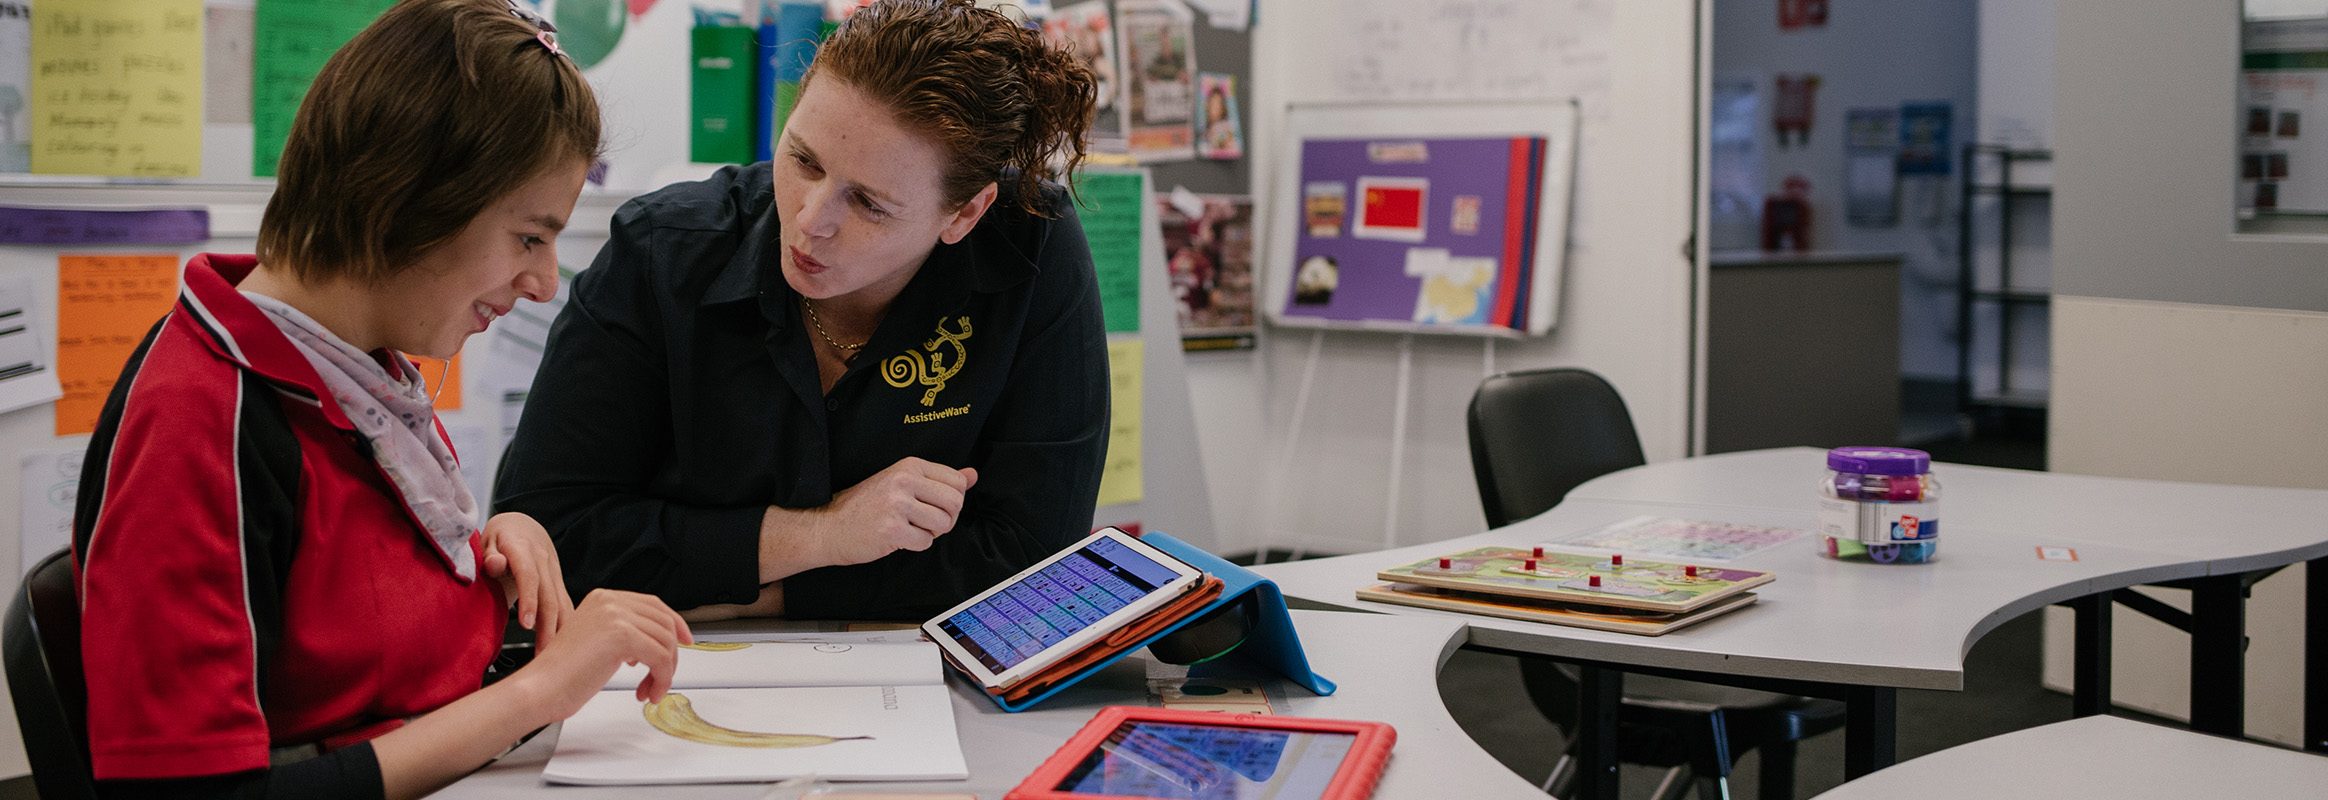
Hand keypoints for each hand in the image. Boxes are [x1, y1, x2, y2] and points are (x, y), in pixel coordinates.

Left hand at [481, 512, 571, 649]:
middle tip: (542, 655)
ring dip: (560, 631)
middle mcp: (543, 560)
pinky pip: (566, 605)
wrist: (522, 526)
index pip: (529, 575)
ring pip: (562, 603)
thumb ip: (488, 554)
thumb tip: (495, 564)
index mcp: (522, 548)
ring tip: (554, 658)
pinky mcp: (559, 583)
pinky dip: (567, 626)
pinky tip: (564, 646)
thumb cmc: (499, 537)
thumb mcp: (486, 540)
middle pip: (550, 596)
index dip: (529, 599)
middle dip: (548, 627)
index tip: (526, 624)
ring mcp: (554, 572)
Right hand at [515, 589, 691, 718]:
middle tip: (663, 678)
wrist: (540, 688)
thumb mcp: (598, 642)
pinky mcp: (621, 635)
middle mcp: (610, 601)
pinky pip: (661, 658)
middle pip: (664, 622)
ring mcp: (615, 615)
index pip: (652, 605)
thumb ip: (624, 633)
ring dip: (664, 672)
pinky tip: (647, 692)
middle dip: (671, 654)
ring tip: (649, 690)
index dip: (674, 624)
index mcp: (603, 598)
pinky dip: (661, 679)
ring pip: (666, 642)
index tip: (685, 642)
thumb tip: (656, 640)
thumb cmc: (562, 675)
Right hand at [762, 458, 977, 578]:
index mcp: (909, 466)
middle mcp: (904, 481)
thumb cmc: (865, 506)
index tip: (933, 506)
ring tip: (910, 529)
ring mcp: (897, 505)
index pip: (957, 482)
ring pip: (943, 524)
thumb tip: (972, 475)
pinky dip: (916, 546)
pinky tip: (899, 539)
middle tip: (926, 522)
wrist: (828, 526)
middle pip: (955, 503)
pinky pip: (925, 543)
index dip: (952, 501)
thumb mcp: (902, 482)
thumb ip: (939, 479)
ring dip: (931, 533)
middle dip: (947, 519)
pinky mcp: (891, 530)